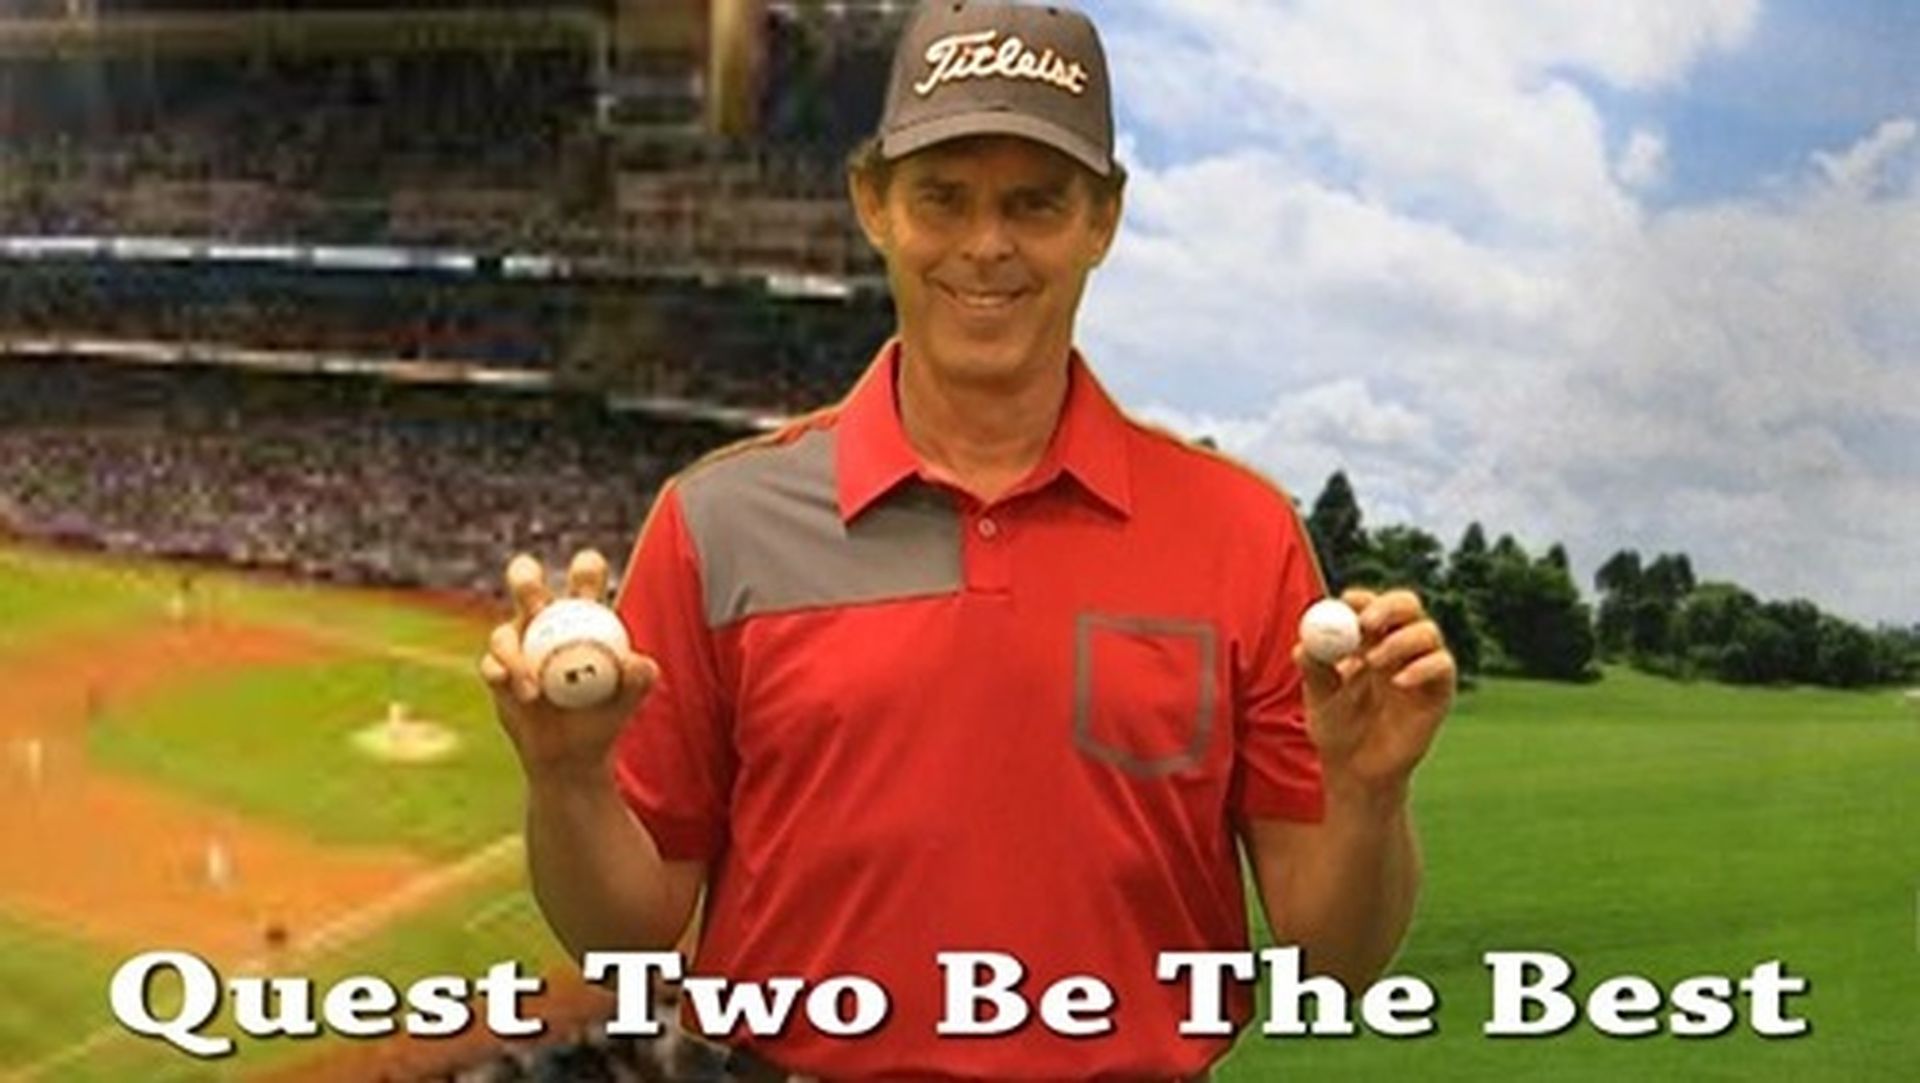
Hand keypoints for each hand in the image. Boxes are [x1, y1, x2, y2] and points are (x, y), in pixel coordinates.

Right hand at [480, 550, 658, 779]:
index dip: (586, 568)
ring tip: (533, 690)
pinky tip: (524, 693)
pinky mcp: (498, 671)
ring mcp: (518, 645)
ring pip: (502, 631)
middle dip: (524, 580)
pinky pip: (492, 665)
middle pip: (526, 584)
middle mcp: (545, 622)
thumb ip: (639, 680)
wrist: (572, 757)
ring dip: (514, 655)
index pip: (584, 576)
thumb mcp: (628, 700)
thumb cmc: (603, 717)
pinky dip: (505, 676)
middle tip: (537, 604)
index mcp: (583, 615)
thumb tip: (638, 663)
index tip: (588, 574)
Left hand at [1294, 588, 1453, 799]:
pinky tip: (1399, 683)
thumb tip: (1302, 645)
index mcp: (1367, 639)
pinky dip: (1422, 667)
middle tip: (1367, 622)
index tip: (1348, 602)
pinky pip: (1442, 665)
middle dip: (1388, 607)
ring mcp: (1422, 665)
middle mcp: (1399, 645)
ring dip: (1400, 641)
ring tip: (1373, 663)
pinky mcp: (1440, 690)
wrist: (1358, 770)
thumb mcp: (1318, 698)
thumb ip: (1313, 670)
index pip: (1372, 605)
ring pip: (1427, 631)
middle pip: (1407, 606)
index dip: (1362, 599)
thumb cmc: (1336, 727)